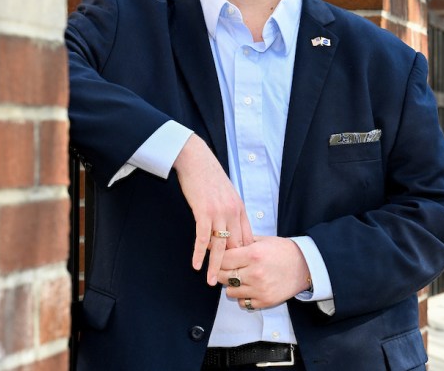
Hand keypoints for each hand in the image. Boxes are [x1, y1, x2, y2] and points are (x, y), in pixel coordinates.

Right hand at [174, 135, 252, 284]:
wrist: (196, 158)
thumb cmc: (209, 176)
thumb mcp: (226, 194)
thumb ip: (229, 212)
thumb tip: (224, 232)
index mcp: (240, 209)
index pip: (246, 239)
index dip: (244, 257)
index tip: (242, 272)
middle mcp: (233, 212)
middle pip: (236, 246)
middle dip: (232, 267)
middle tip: (229, 284)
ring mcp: (219, 213)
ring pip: (220, 246)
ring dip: (216, 267)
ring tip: (213, 282)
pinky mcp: (204, 211)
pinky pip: (202, 238)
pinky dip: (199, 253)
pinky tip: (196, 265)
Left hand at [218, 236, 310, 309]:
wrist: (305, 266)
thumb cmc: (283, 251)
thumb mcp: (262, 240)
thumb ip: (242, 242)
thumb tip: (221, 244)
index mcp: (254, 255)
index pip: (223, 259)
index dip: (219, 258)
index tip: (221, 257)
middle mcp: (255, 273)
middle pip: (223, 276)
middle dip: (223, 271)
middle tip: (229, 267)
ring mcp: (259, 290)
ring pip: (229, 292)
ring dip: (232, 285)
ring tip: (241, 277)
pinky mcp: (265, 302)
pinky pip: (242, 303)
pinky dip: (242, 296)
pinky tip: (249, 287)